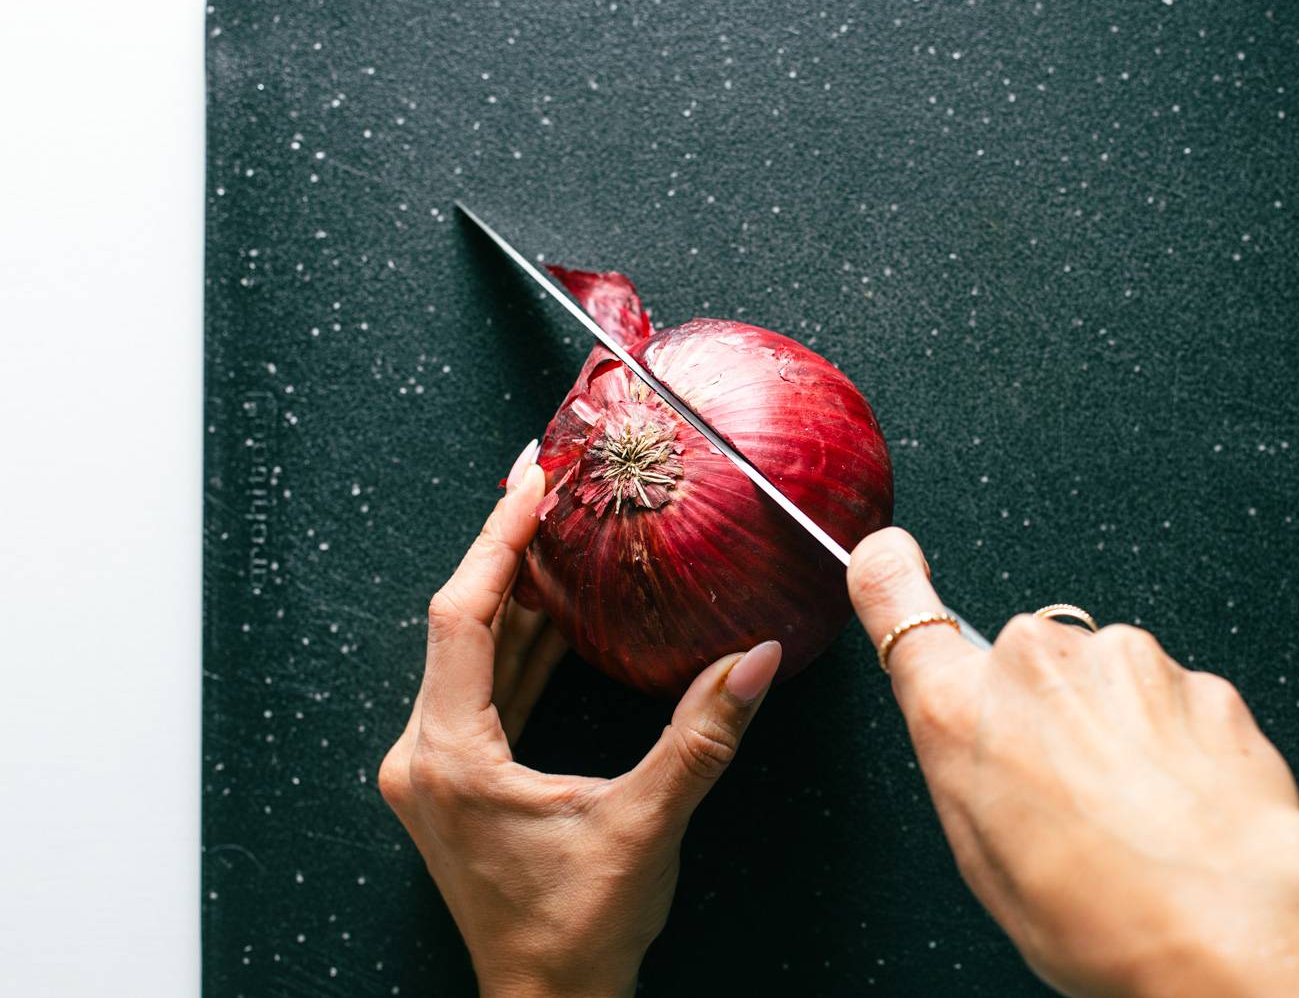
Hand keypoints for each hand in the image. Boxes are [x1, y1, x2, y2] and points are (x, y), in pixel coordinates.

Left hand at [378, 439, 783, 997]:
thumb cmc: (578, 930)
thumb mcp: (646, 823)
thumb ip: (701, 736)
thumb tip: (753, 662)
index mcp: (453, 755)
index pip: (463, 617)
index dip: (496, 543)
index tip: (528, 487)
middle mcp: (426, 756)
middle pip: (459, 626)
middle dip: (504, 555)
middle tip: (543, 491)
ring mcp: (433, 771)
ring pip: (468, 657)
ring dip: (512, 600)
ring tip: (553, 539)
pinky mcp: (455, 782)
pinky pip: (479, 691)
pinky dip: (517, 650)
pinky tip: (555, 621)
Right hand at [847, 527, 1298, 997]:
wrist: (1225, 920)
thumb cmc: (1097, 910)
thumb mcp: (981, 856)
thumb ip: (969, 766)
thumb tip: (986, 749)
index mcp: (958, 709)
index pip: (898, 601)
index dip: (892, 573)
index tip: (891, 559)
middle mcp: (1033, 664)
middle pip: (1026, 666)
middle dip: (1047, 713)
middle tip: (1069, 798)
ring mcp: (1122, 661)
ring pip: (1107, 684)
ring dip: (1117, 732)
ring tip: (1135, 819)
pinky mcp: (1197, 677)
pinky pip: (1175, 705)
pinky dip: (1177, 748)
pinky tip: (1183, 811)